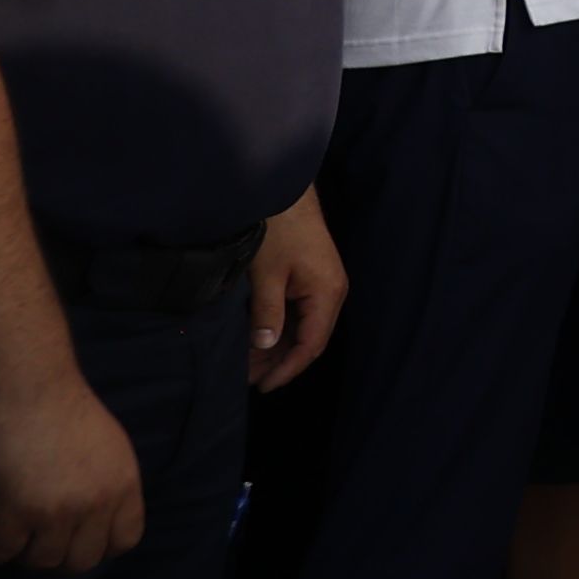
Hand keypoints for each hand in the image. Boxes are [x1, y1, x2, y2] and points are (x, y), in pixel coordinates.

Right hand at [0, 380, 144, 568]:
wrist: (32, 395)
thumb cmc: (69, 414)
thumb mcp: (112, 450)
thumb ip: (111, 485)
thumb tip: (105, 518)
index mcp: (123, 487)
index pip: (125, 540)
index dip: (102, 548)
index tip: (82, 544)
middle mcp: (95, 505)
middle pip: (83, 560)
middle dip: (63, 560)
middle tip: (44, 548)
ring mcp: (56, 513)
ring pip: (44, 561)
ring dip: (27, 557)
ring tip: (18, 546)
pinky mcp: (17, 513)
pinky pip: (4, 552)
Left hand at [249, 189, 347, 390]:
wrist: (287, 192)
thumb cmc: (279, 230)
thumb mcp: (267, 276)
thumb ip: (267, 314)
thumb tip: (264, 347)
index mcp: (327, 294)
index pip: (311, 345)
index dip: (287, 369)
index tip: (262, 386)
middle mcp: (332, 292)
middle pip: (309, 339)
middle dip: (279, 362)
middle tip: (247, 379)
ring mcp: (323, 284)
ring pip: (303, 328)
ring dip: (277, 347)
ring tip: (247, 363)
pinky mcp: (312, 278)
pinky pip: (300, 313)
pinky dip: (279, 329)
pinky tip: (257, 337)